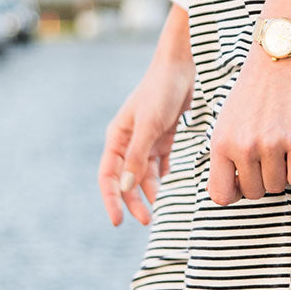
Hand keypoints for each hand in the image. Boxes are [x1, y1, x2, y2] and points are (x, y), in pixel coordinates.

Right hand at [98, 4, 193, 225]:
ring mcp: (147, 140)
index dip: (111, 200)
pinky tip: (172, 187)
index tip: (119, 222)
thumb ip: (138, 157)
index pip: (107, 177)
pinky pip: (161, 165)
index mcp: (117, 139)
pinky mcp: (165, 137)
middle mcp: (129, 142)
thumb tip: (126, 187)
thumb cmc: (161, 92)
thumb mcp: (149, 125)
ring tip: (163, 208)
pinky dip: (165, 177)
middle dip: (135, 201)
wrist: (183, 67)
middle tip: (149, 221)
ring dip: (152, 191)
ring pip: (145, 175)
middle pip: (127, 180)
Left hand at [206, 42, 290, 204]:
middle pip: (254, 193)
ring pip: (278, 187)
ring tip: (282, 150)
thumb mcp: (227, 119)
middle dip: (262, 181)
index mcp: (220, 142)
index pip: (220, 194)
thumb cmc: (254, 87)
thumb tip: (232, 187)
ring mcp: (271, 145)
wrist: (281, 54)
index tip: (243, 180)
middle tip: (268, 159)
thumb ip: (226, 152)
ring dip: (282, 174)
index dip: (234, 192)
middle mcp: (243, 147)